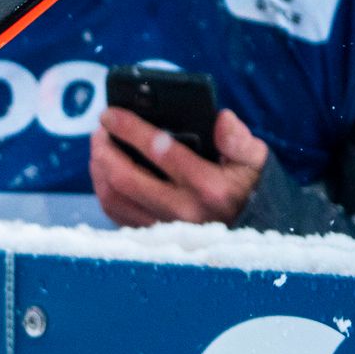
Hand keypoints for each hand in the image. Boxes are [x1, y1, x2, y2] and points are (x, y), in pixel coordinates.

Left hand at [89, 106, 269, 227]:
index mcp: (209, 187)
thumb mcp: (255, 161)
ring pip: (114, 197)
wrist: (256, 234)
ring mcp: (165, 229)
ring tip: (99, 146)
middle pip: (124, 177)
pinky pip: (116, 214)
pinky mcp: (154, 240)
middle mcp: (183, 212)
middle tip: (99, 129)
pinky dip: (104, 189)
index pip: (159, 150)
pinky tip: (104, 171)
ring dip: (98, 168)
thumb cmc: (251, 189)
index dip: (128, 128)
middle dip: (104, 147)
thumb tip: (220, 117)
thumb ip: (238, 139)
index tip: (110, 113)